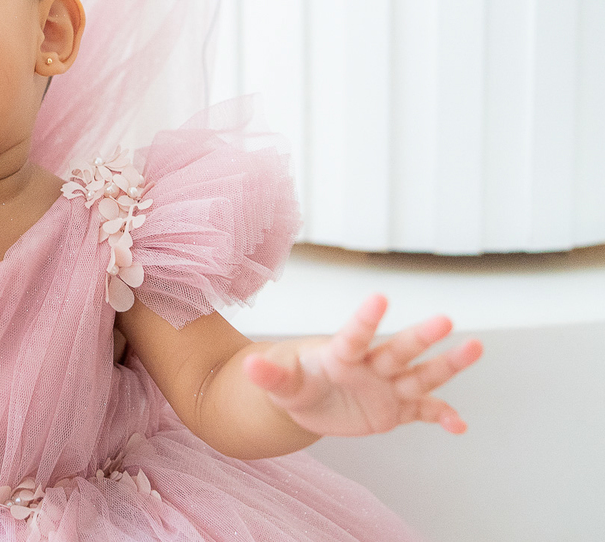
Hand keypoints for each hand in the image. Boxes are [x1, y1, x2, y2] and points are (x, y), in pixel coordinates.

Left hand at [242, 294, 482, 436]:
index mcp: (340, 353)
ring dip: (447, 365)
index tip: (379, 297)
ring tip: (475, 348)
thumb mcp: (279, 382)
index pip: (354, 334)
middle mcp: (371, 365)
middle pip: (398, 349)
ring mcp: (388, 386)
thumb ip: (269, 375)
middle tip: (446, 320)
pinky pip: (424, 411)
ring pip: (422, 374)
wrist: (308, 401)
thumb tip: (249, 366)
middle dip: (421, 337)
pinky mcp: (397, 409)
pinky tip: (460, 426)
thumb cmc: (294, 381)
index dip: (366, 319)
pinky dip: (442, 416)